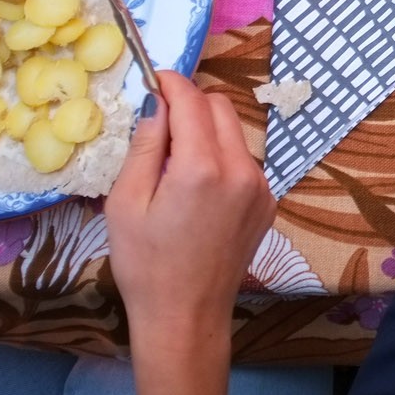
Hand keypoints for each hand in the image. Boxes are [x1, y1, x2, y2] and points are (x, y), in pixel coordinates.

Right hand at [107, 71, 275, 348]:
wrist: (186, 316)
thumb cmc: (145, 264)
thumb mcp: (126, 202)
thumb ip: (145, 146)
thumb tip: (156, 103)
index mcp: (202, 168)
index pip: (192, 101)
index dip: (171, 83)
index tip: (153, 78)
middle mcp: (242, 170)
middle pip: (220, 108)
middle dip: (190, 104)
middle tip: (159, 121)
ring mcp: (261, 186)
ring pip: (234, 133)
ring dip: (206, 132)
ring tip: (174, 165)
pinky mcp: (268, 202)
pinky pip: (244, 161)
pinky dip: (221, 158)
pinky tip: (196, 189)